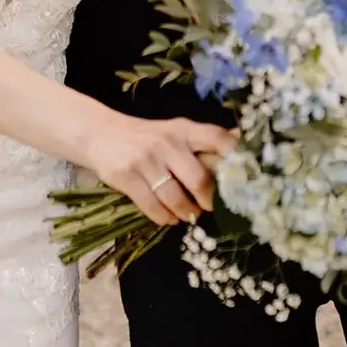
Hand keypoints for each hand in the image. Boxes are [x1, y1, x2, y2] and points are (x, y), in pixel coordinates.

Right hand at [84, 115, 237, 228]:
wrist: (101, 134)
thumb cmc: (147, 137)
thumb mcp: (176, 131)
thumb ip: (204, 141)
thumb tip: (241, 140)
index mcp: (184, 129)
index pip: (217, 139)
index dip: (235, 158)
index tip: (245, 178)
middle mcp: (167, 142)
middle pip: (198, 179)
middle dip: (208, 201)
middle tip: (210, 208)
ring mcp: (145, 159)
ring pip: (175, 197)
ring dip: (186, 213)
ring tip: (189, 215)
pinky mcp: (126, 176)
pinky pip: (152, 206)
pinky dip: (164, 217)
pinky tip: (168, 217)